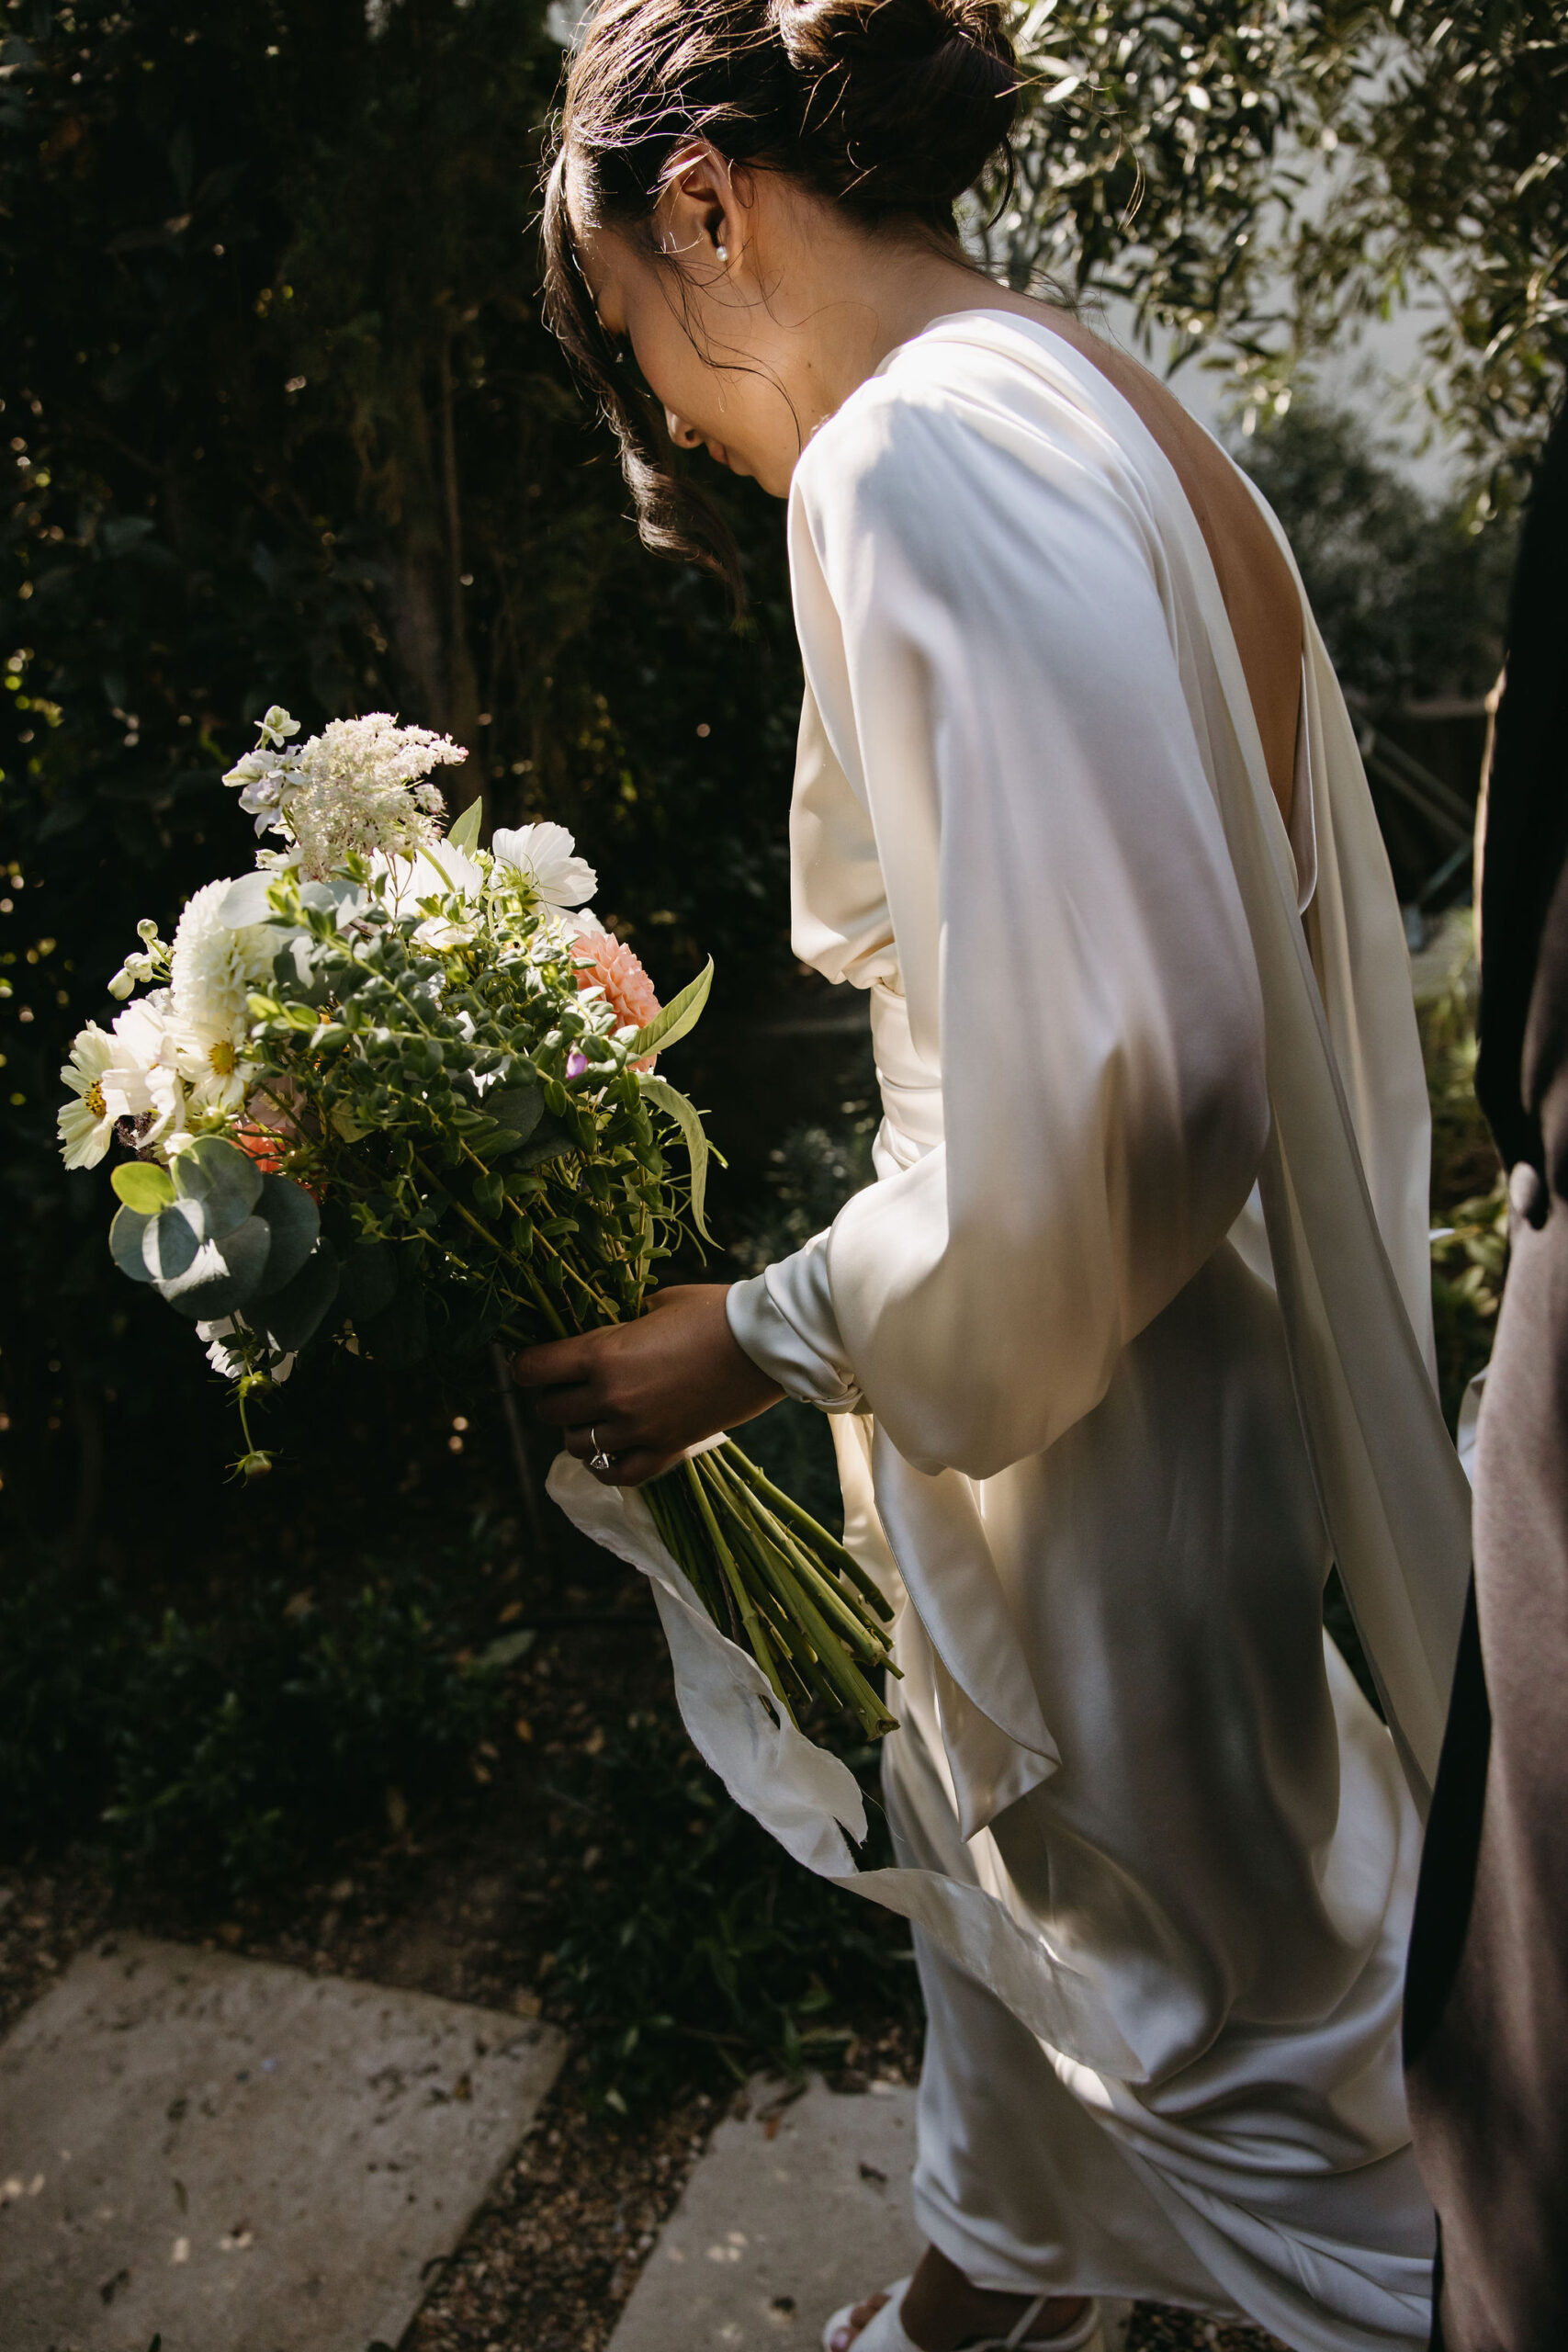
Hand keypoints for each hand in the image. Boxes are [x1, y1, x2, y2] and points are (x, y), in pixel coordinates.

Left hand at [511, 1284, 784, 1485]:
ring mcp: (638, 1429)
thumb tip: (602, 1329)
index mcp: (602, 1354)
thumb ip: (619, 1322)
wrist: (765, 1344)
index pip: (533, 1370)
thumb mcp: (656, 1304)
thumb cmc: (712, 1311)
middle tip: (565, 1385)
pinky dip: (606, 1467)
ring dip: (577, 1429)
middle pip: (549, 1411)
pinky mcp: (666, 1449)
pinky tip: (608, 1452)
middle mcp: (612, 1397)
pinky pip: (619, 1474)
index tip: (530, 1362)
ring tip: (591, 1416)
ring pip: (578, 1445)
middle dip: (551, 1396)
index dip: (525, 1365)